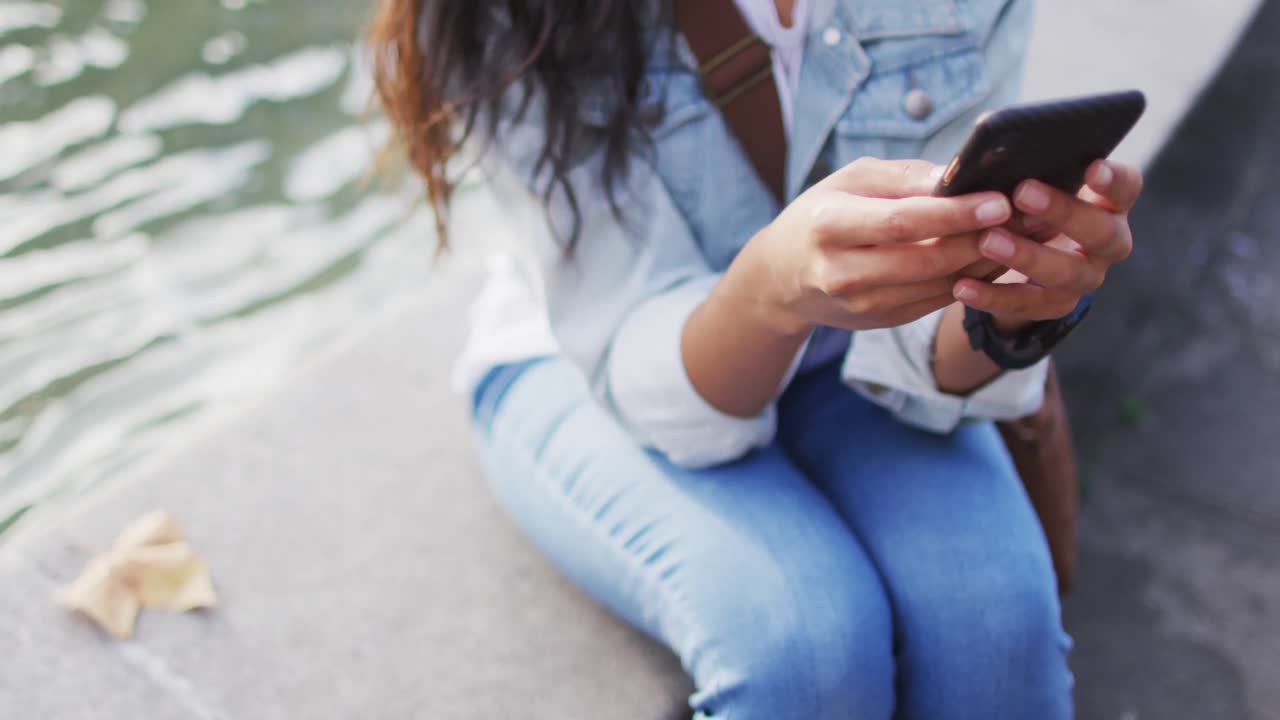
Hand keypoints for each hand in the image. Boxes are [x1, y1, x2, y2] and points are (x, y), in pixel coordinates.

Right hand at [739, 157, 1011, 334]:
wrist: (782, 277)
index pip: (902, 221)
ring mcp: (862, 303)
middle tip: (1030, 216)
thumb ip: (903, 177)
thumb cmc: (821, 214)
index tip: (999, 200)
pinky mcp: (881, 320)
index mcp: (830, 225)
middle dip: (983, 239)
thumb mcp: (849, 180)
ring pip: (939, 285)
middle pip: (927, 259)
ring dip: (987, 261)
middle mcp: (843, 271)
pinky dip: (972, 278)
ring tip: (1025, 233)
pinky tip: (996, 255)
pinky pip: (937, 299)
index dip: (954, 214)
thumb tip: (959, 175)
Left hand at [951, 160, 1141, 329]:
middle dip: (1063, 212)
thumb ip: (1025, 172)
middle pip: (1102, 232)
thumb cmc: (1027, 203)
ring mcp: (1086, 276)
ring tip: (988, 241)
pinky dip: (993, 296)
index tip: (1092, 168)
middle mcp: (1107, 241)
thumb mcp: (1030, 183)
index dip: (1113, 180)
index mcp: (1108, 203)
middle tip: (1022, 193)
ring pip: (1067, 272)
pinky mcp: (1057, 304)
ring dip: (1027, 256)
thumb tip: (989, 159)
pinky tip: (963, 286)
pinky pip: (1028, 304)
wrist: (1020, 257)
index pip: (1126, 187)